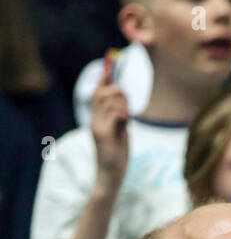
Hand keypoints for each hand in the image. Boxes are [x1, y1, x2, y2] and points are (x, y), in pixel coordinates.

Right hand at [89, 54, 128, 188]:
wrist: (111, 175)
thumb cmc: (118, 155)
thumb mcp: (120, 131)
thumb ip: (120, 114)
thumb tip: (124, 98)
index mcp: (96, 117)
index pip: (97, 91)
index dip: (105, 77)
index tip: (111, 63)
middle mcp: (93, 119)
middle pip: (104, 92)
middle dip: (120, 93)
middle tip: (128, 109)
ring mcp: (97, 125)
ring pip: (111, 100)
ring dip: (125, 105)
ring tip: (127, 120)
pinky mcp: (103, 133)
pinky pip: (117, 113)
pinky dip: (125, 114)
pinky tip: (126, 124)